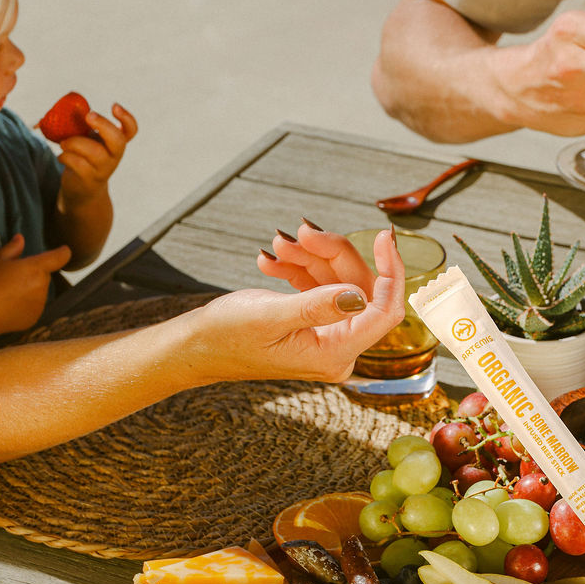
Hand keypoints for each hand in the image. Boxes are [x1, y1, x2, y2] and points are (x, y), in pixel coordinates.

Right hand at [0, 235, 71, 335]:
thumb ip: (12, 248)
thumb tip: (20, 238)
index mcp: (36, 268)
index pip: (59, 257)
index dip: (62, 253)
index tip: (64, 251)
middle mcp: (42, 285)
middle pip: (44, 276)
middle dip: (34, 275)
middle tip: (13, 278)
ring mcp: (40, 303)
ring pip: (40, 292)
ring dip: (31, 291)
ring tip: (9, 294)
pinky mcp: (35, 317)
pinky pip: (35, 307)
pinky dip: (27, 305)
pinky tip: (10, 305)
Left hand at [57, 103, 137, 203]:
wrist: (82, 190)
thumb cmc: (83, 158)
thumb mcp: (86, 140)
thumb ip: (81, 126)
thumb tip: (66, 108)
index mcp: (115, 143)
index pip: (131, 130)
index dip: (126, 118)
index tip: (114, 106)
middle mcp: (114, 156)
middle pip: (118, 140)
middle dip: (103, 125)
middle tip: (88, 115)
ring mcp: (103, 169)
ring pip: (94, 152)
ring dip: (74, 142)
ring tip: (63, 143)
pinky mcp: (89, 179)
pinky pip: (77, 163)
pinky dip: (65, 156)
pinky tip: (62, 157)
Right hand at [192, 227, 403, 383]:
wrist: (194, 347)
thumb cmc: (225, 336)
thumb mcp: (270, 316)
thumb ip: (317, 306)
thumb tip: (359, 296)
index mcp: (334, 354)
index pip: (384, 312)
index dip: (390, 270)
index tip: (384, 235)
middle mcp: (337, 348)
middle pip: (359, 288)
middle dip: (330, 253)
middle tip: (300, 230)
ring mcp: (325, 336)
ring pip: (337, 281)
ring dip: (309, 257)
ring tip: (278, 244)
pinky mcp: (311, 325)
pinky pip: (318, 287)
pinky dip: (299, 268)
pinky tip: (272, 260)